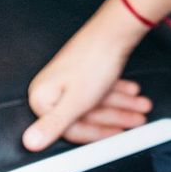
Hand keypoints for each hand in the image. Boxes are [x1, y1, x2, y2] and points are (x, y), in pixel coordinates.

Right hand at [22, 4, 155, 150]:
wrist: (113, 29)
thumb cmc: (94, 61)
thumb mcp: (75, 102)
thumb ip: (54, 125)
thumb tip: (28, 142)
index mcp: (43, 96)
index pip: (69, 128)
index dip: (96, 134)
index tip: (116, 136)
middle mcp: (53, 88)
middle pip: (86, 114)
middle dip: (116, 117)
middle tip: (138, 119)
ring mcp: (69, 79)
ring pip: (97, 101)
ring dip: (122, 105)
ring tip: (141, 106)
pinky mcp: (83, 70)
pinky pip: (100, 88)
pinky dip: (117, 92)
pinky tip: (132, 93)